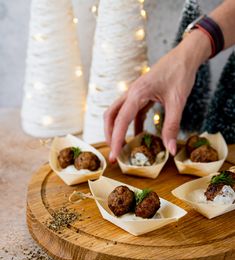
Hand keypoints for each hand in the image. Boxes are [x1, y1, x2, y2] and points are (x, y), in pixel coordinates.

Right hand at [104, 31, 209, 162]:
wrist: (184, 56)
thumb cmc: (180, 74)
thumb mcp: (178, 101)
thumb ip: (172, 126)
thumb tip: (170, 150)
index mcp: (137, 94)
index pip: (121, 121)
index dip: (116, 141)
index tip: (114, 157)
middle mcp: (131, 93)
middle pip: (111, 116)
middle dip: (110, 135)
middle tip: (115, 154)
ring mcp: (134, 94)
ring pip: (117, 114)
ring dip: (117, 130)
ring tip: (122, 147)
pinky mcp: (141, 95)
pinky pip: (130, 112)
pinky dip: (131, 125)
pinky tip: (139, 136)